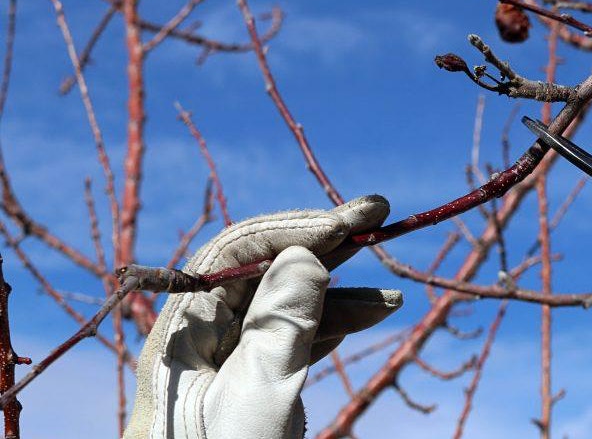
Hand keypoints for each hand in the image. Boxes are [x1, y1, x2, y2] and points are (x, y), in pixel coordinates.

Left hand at [124, 196, 400, 438]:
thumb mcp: (260, 394)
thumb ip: (283, 321)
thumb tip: (306, 256)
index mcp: (183, 330)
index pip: (240, 251)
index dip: (299, 227)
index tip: (355, 220)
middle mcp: (203, 334)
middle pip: (266, 266)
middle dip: (323, 241)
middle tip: (378, 215)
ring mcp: (230, 357)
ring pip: (288, 298)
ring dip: (340, 285)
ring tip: (391, 288)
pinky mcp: (254, 381)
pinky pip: (298, 333)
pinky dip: (338, 320)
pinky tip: (376, 312)